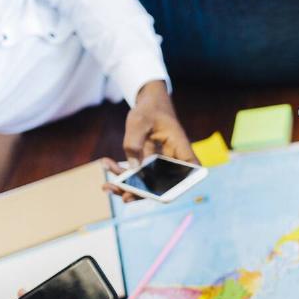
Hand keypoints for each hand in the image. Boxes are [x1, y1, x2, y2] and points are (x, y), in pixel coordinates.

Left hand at [103, 80, 196, 201]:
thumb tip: (133, 168)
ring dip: (126, 186)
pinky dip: (121, 173)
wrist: (149, 103)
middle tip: (124, 195)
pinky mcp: (148, 163)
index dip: (183, 185)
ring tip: (106, 185)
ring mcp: (160, 164)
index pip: (192, 169)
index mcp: (180, 147)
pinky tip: (106, 164)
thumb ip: (134, 142)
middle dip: (142, 193)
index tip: (164, 194)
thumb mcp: (139, 120)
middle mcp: (173, 159)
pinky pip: (137, 174)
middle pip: (164, 184)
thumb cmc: (149, 109)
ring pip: (147, 183)